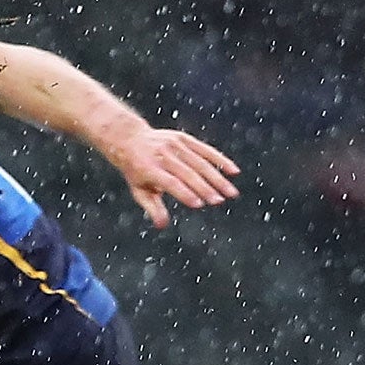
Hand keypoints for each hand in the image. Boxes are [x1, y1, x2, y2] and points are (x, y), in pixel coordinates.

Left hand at [107, 125, 239, 227]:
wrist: (130, 139)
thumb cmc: (136, 171)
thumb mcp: (138, 190)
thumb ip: (152, 207)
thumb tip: (162, 225)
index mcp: (148, 168)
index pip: (170, 182)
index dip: (184, 193)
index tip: (199, 204)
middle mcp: (162, 155)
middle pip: (187, 173)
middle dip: (204, 188)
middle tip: (219, 202)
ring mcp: (174, 145)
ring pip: (200, 162)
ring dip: (217, 178)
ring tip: (231, 193)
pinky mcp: (183, 138)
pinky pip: (205, 150)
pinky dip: (221, 160)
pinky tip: (234, 172)